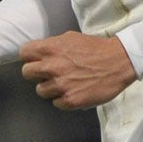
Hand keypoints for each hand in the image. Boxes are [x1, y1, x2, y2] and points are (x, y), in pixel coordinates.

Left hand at [19, 31, 136, 109]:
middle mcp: (51, 67)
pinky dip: (63, 99)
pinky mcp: (70, 100)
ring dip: (50, 88)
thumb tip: (41, 52)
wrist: (118, 62)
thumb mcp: (70, 38)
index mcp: (50, 48)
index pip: (24, 53)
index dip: (30, 57)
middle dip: (36, 73)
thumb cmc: (95, 48)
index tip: (36, 60)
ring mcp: (60, 85)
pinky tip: (73, 91)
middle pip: (27, 73)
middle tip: (48, 73)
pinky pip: (56, 103)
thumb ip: (53, 46)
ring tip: (64, 83)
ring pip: (40, 91)